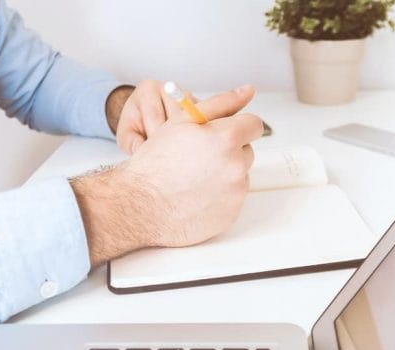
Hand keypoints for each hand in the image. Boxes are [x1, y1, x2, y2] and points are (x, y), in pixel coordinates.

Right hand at [71, 86, 262, 266]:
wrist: (140, 205)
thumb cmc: (156, 162)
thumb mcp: (183, 121)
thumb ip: (220, 103)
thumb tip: (248, 90)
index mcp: (226, 138)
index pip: (254, 125)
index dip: (238, 127)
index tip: (225, 132)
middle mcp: (236, 166)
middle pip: (247, 151)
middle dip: (229, 151)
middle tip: (199, 157)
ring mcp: (235, 193)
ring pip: (240, 175)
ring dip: (225, 173)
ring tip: (194, 178)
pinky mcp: (231, 214)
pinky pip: (233, 198)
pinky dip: (219, 196)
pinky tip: (196, 195)